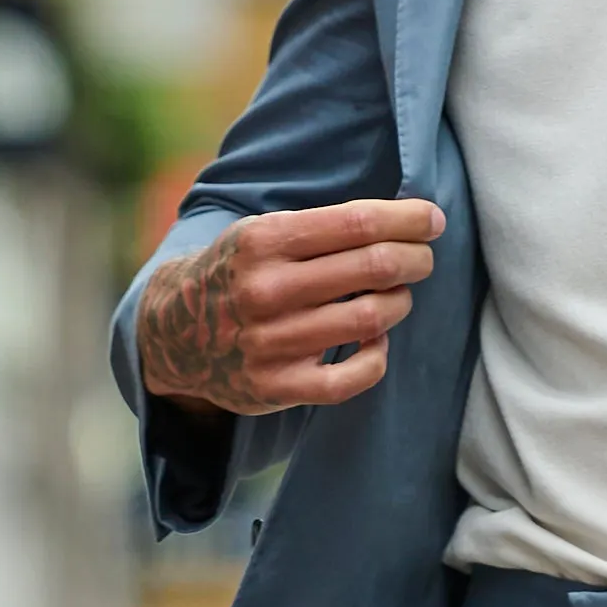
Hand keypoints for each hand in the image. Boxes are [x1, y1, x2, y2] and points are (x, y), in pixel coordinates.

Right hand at [136, 197, 445, 415]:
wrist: (174, 332)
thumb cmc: (239, 273)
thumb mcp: (263, 234)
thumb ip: (323, 227)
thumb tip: (409, 221)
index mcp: (263, 241)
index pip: (358, 223)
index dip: (408, 220)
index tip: (433, 220)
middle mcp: (265, 290)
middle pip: (374, 267)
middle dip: (415, 259)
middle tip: (423, 260)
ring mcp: (270, 342)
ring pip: (370, 318)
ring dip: (398, 304)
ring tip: (396, 297)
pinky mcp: (276, 386)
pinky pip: (351, 378)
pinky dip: (376, 358)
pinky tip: (374, 342)